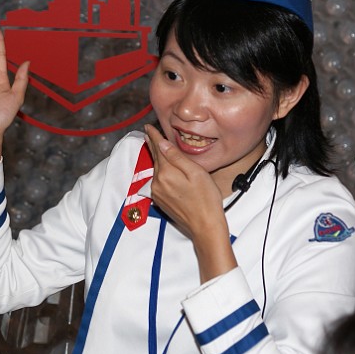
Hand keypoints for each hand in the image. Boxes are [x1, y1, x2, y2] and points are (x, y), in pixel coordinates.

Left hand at [144, 125, 236, 281]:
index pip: (157, 149)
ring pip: (157, 170)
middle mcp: (158, 183)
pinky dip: (161, 171)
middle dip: (153, 145)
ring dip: (157, 158)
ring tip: (156, 146)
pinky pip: (159, 181)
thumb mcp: (196, 173)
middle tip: (149, 132)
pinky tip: (165, 168)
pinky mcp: (161, 201)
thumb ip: (177, 157)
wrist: (205, 226)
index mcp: (166, 173)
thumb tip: (161, 143)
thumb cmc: (206, 199)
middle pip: (155, 159)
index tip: (148, 127)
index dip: (153, 136)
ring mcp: (158, 193)